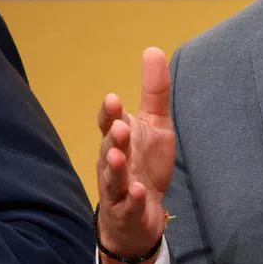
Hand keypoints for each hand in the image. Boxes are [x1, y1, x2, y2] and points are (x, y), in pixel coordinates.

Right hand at [95, 47, 175, 263]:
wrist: (140, 214)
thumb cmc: (144, 164)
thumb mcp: (154, 125)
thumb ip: (153, 91)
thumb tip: (153, 49)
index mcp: (118, 139)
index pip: (108, 123)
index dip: (108, 113)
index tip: (113, 99)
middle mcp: (113, 162)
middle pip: (109, 148)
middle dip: (112, 136)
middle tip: (119, 125)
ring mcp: (118, 188)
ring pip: (113, 177)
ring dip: (116, 166)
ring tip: (118, 155)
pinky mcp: (127, 211)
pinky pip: (128, 206)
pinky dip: (133, 199)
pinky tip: (140, 192)